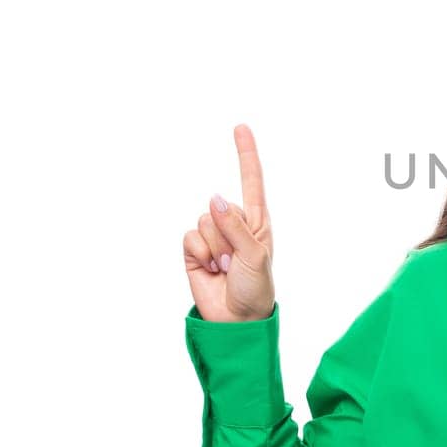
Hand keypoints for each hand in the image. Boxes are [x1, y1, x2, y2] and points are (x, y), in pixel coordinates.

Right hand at [182, 123, 275, 321]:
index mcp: (256, 221)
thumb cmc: (256, 287)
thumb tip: (214, 198)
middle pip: (220, 206)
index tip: (241, 127)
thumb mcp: (255, 255)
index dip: (246, 154)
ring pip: (204, 221)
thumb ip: (234, 225)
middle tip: (236, 261)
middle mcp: (233, 223)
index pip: (251, 181)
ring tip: (225, 267)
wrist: (236, 320)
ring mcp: (213, 236)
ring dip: (215, 248)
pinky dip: (200, 254)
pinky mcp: (194, 250)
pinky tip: (210, 269)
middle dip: (227, 235)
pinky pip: (190, 237)